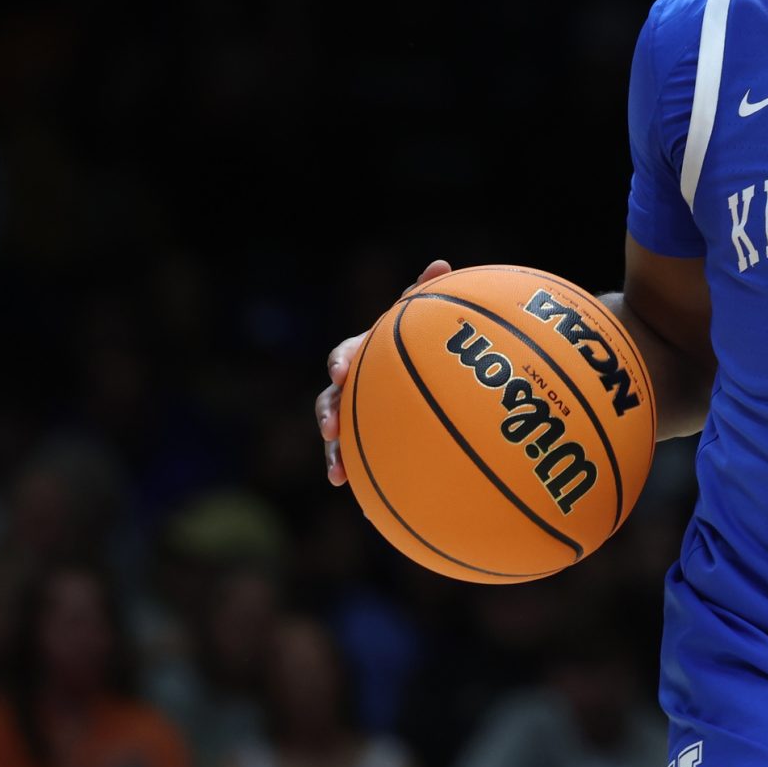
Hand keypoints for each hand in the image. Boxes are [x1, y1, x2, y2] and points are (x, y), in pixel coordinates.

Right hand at [317, 259, 451, 484]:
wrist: (431, 373)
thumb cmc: (425, 339)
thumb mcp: (426, 319)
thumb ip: (427, 295)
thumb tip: (440, 263)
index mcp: (364, 354)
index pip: (345, 355)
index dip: (341, 363)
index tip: (342, 371)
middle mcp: (355, 385)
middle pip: (331, 400)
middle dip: (327, 414)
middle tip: (331, 428)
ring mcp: (359, 415)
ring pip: (340, 436)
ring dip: (335, 453)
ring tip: (339, 473)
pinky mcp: (371, 442)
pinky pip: (363, 461)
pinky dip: (361, 478)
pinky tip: (368, 503)